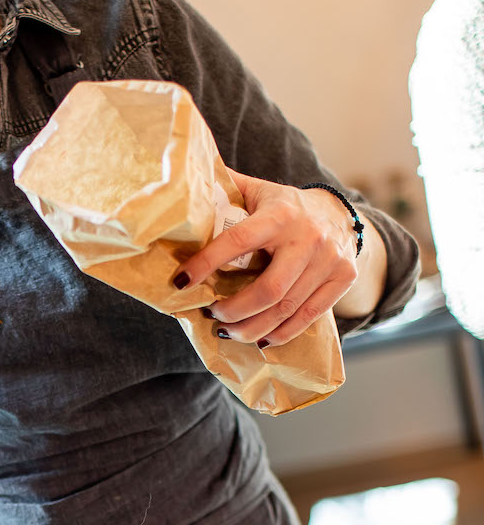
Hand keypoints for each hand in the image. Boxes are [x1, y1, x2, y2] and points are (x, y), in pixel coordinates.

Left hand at [176, 169, 360, 345]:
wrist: (339, 212)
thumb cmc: (286, 206)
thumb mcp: (258, 190)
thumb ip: (226, 188)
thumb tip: (183, 183)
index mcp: (279, 214)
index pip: (236, 241)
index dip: (205, 264)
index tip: (181, 282)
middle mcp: (308, 238)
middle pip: (268, 290)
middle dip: (234, 310)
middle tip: (213, 314)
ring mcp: (329, 260)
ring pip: (286, 309)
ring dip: (252, 328)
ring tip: (229, 332)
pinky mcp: (343, 278)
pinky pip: (309, 316)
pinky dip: (282, 334)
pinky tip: (261, 340)